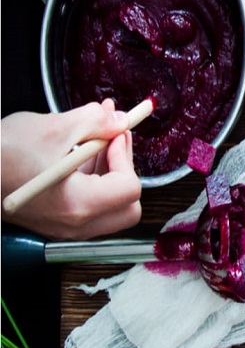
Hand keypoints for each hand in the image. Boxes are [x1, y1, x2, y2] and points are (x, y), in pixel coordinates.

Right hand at [1, 100, 141, 239]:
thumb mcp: (54, 128)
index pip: (129, 188)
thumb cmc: (1, 155)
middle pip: (127, 206)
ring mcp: (63, 226)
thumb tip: (120, 122)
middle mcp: (73, 224)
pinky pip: (88, 205)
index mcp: (77, 205)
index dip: (125, 155)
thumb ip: (97, 123)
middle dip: (124, 167)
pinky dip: (91, 179)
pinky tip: (80, 150)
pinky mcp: (53, 220)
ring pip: (109, 206)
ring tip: (97, 134)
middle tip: (114, 137)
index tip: (114, 134)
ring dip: (109, 169)